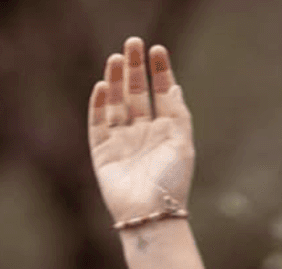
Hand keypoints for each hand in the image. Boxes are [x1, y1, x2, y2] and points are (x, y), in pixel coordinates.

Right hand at [88, 37, 193, 225]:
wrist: (151, 213)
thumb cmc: (172, 183)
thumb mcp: (182, 146)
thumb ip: (179, 116)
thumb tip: (175, 87)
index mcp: (166, 133)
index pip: (161, 95)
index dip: (159, 72)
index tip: (157, 49)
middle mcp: (144, 134)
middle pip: (136, 94)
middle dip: (134, 69)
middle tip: (133, 43)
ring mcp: (122, 141)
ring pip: (116, 103)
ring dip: (116, 81)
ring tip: (117, 58)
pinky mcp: (103, 151)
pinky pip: (99, 122)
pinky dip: (99, 104)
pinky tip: (103, 86)